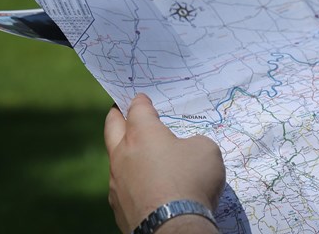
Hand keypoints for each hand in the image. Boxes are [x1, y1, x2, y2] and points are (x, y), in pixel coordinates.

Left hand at [104, 94, 224, 232]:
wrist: (173, 227)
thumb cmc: (192, 180)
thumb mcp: (206, 150)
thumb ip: (193, 142)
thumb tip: (185, 150)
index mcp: (143, 133)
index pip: (137, 108)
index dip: (141, 101)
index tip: (143, 99)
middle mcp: (123, 153)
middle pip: (112, 126)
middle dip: (117, 116)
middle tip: (121, 111)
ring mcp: (116, 181)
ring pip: (115, 158)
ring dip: (124, 152)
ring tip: (138, 154)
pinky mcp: (117, 206)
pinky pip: (122, 185)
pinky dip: (131, 180)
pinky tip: (144, 185)